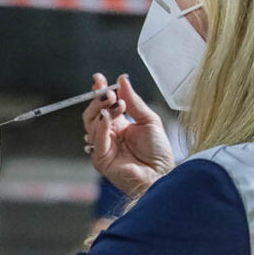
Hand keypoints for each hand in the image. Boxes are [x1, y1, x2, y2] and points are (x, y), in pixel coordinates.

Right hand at [82, 73, 174, 197]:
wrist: (162, 175)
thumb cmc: (158, 153)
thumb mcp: (149, 120)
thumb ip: (133, 101)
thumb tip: (123, 80)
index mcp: (119, 126)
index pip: (104, 105)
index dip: (100, 92)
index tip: (99, 79)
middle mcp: (109, 135)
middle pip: (93, 113)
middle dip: (98, 99)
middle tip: (109, 92)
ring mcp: (103, 147)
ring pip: (90, 123)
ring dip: (101, 109)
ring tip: (114, 102)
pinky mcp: (101, 159)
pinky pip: (96, 139)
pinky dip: (101, 125)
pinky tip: (108, 116)